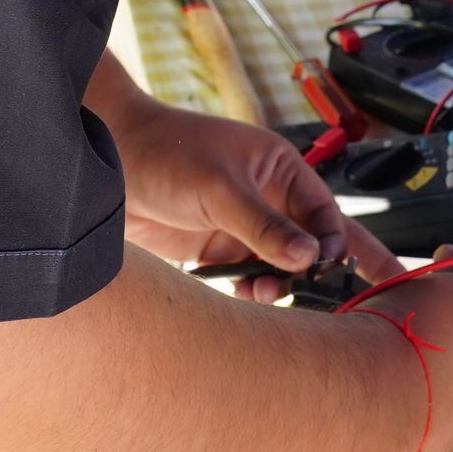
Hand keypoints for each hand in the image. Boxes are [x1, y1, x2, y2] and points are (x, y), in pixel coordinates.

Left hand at [108, 96, 397, 294]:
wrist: (107, 166)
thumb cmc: (164, 152)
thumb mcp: (220, 188)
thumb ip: (263, 226)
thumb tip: (309, 257)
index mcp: (278, 169)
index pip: (324, 211)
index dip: (332, 240)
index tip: (328, 266)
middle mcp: (266, 198)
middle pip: (311, 241)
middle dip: (324, 269)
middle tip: (344, 300)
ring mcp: (242, 226)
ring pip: (282, 265)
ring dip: (283, 284)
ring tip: (267, 292)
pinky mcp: (217, 249)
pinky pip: (249, 276)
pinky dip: (254, 290)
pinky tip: (246, 294)